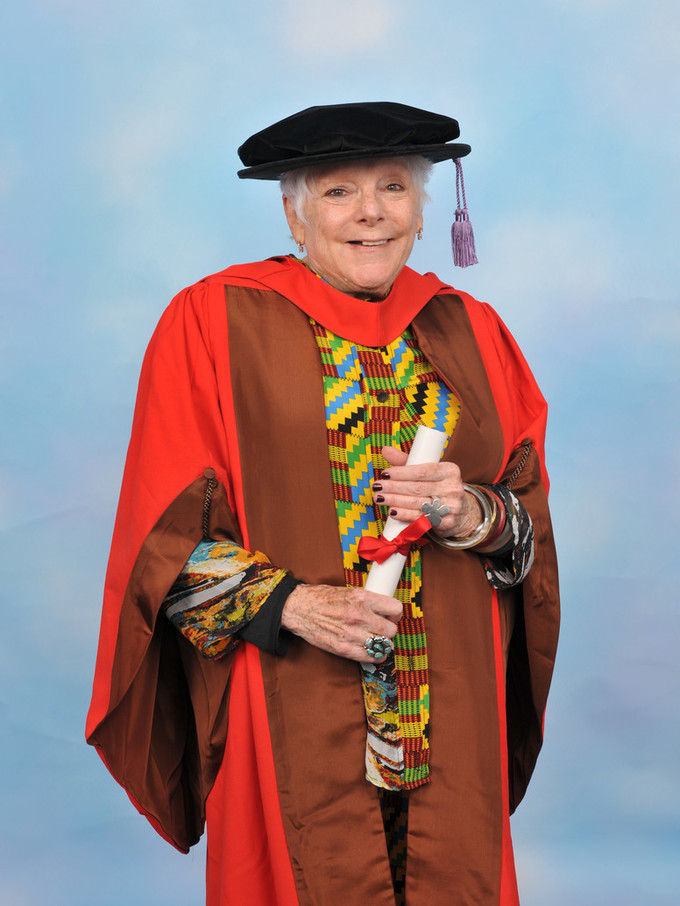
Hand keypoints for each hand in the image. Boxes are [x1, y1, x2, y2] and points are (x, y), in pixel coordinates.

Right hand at [281, 584, 401, 662]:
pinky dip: (374, 656)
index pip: (395, 609)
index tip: (390, 616)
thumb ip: (368, 601)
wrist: (299, 608)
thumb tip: (385, 610)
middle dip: (388, 630)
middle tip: (380, 629)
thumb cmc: (322, 598)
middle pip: (391, 630)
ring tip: (374, 640)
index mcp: (362, 598)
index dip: (394, 614)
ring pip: (384, 645)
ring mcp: (351, 634)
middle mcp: (359, 616)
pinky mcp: (343, 648)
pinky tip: (370, 650)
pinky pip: (371, 657)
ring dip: (381, 644)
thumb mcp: (349, 591)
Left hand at [373, 446, 481, 538]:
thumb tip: (385, 450)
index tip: (385, 473)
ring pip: (417, 503)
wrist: (460, 512)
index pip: (422, 471)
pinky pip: (421, 518)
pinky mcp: (447, 522)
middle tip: (377, 486)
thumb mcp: (428, 472)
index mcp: (449, 470)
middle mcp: (453, 488)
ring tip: (379, 498)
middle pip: (417, 487)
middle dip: (393, 487)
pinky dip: (404, 515)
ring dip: (394, 500)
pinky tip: (392, 511)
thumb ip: (406, 461)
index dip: (401, 472)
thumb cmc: (438, 488)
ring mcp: (451, 506)